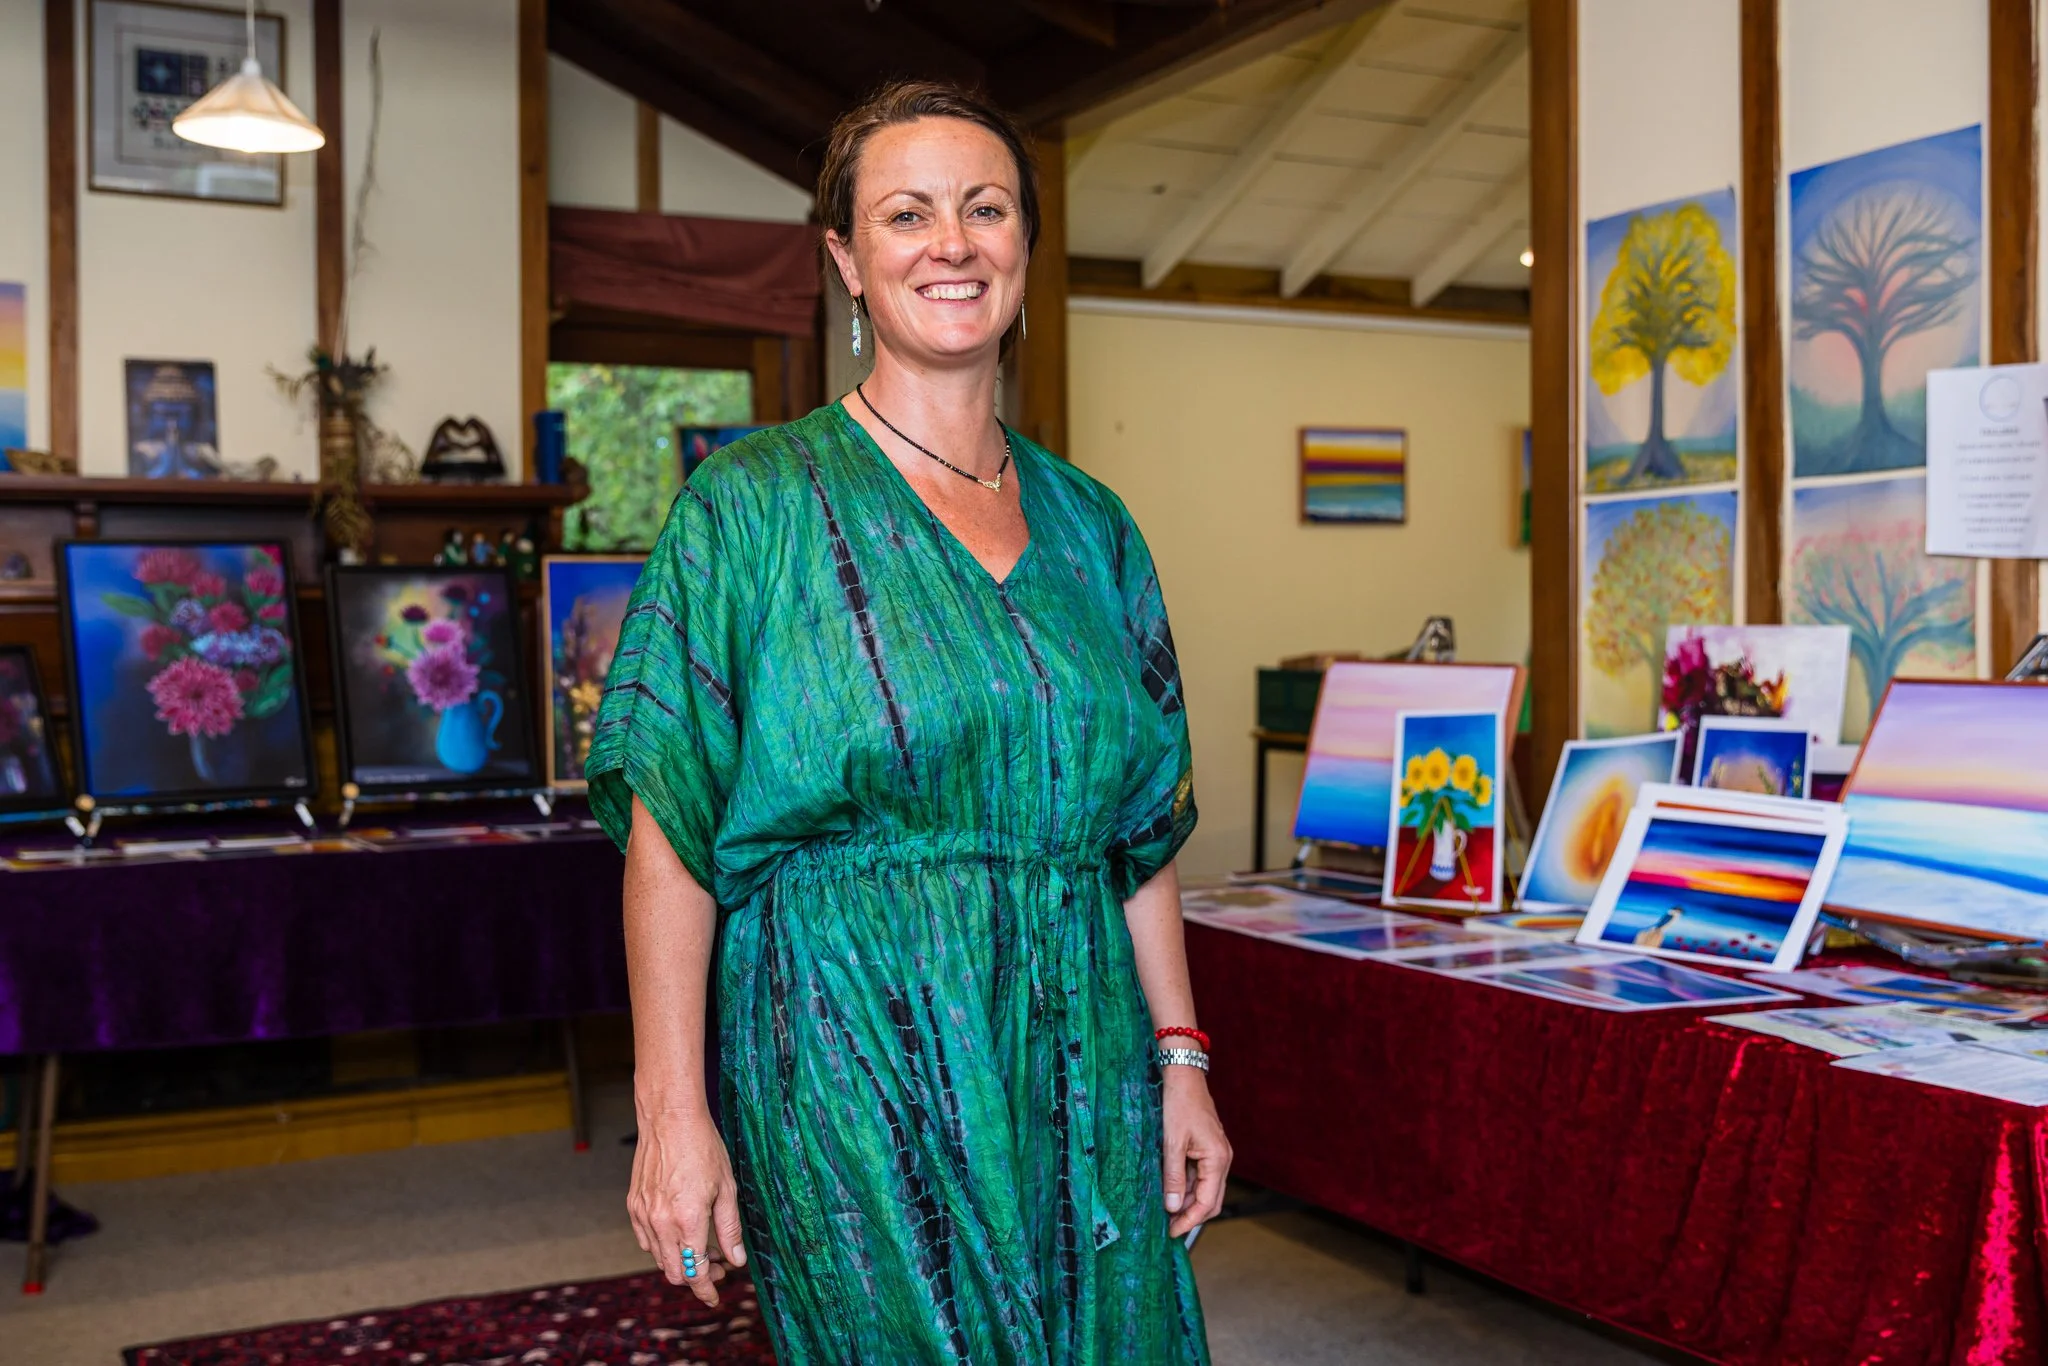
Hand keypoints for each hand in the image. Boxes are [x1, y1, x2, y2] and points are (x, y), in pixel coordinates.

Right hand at [627, 1101, 748, 1306]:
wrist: (670, 1120)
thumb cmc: (702, 1148)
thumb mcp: (726, 1189)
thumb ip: (730, 1229)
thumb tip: (736, 1259)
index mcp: (688, 1220)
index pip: (696, 1272)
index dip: (706, 1290)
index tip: (715, 1297)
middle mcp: (662, 1222)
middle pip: (676, 1272)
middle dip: (698, 1276)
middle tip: (717, 1264)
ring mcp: (644, 1215)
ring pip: (659, 1258)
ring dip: (680, 1261)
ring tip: (702, 1243)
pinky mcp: (633, 1205)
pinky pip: (646, 1240)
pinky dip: (662, 1246)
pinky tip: (679, 1231)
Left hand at [1161, 1068, 1230, 1238]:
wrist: (1184, 1077)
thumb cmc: (1179, 1105)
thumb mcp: (1172, 1143)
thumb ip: (1173, 1177)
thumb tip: (1172, 1207)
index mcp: (1218, 1160)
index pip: (1207, 1203)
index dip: (1189, 1221)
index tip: (1171, 1233)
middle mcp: (1222, 1160)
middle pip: (1210, 1200)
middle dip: (1190, 1216)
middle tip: (1167, 1227)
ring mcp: (1216, 1155)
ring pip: (1203, 1189)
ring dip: (1186, 1202)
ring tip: (1164, 1211)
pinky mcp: (1208, 1149)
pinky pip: (1199, 1176)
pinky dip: (1185, 1186)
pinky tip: (1169, 1190)